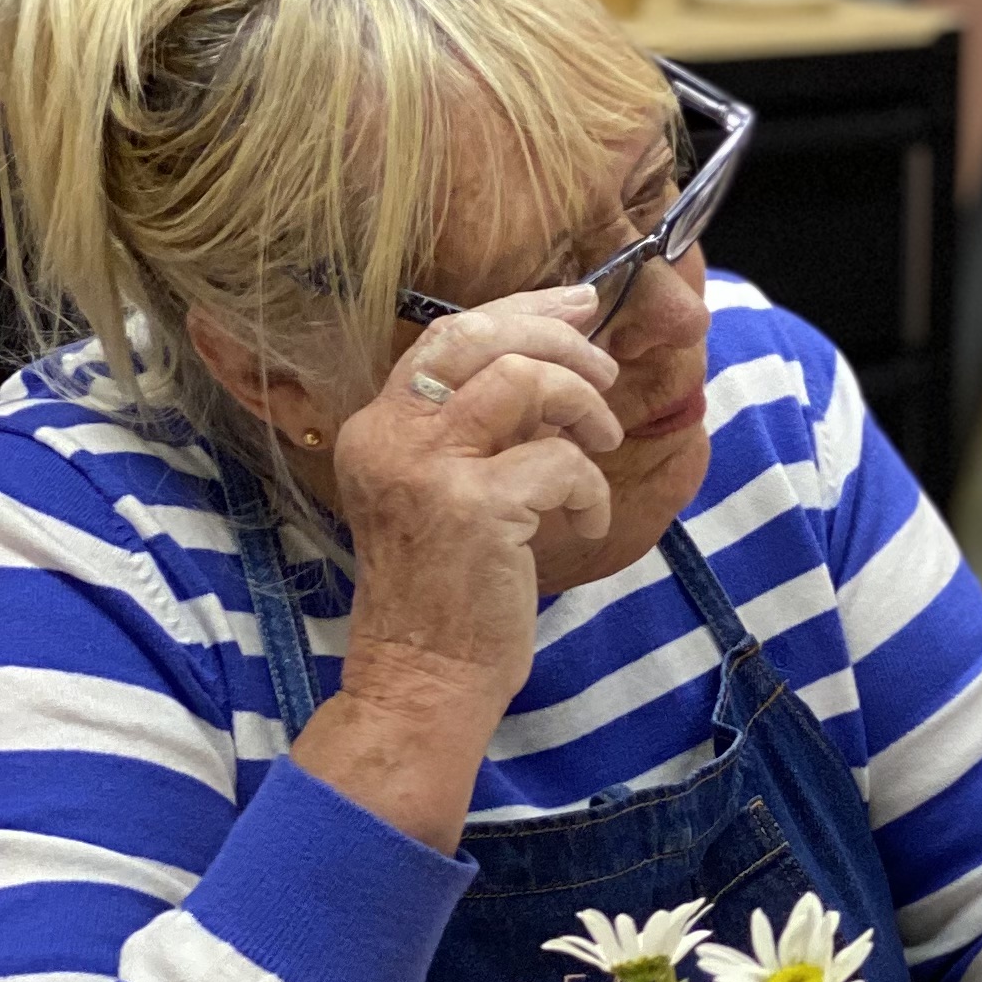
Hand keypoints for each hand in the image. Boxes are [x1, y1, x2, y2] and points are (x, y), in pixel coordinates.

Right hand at [332, 286, 623, 732]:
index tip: (579, 304)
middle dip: (558, 339)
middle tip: (604, 371)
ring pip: (525, 380)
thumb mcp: (444, 491)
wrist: (423, 676)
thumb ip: (480, 428)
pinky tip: (586, 519)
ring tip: (600, 444)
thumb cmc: (448, 588)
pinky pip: (560, 460)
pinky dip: (590, 487)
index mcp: (378, 428)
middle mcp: (390, 438)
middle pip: (481, 338)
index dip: (522, 309)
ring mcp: (428, 470)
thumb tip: (553, 358)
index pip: (449, 335)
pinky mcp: (475, 508)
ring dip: (583, 405)